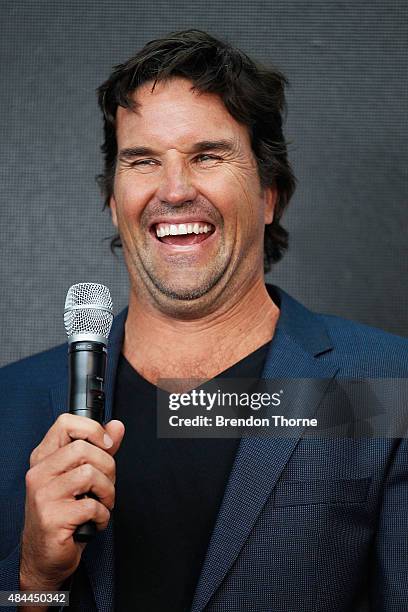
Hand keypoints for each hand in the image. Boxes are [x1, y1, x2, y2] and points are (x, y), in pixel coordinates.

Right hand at [20, 414, 124, 591]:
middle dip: (107, 467)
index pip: (66, 423)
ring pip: (89, 474)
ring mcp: (43, 495)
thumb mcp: (81, 477)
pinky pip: (91, 505)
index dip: (93, 428)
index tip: (107, 444)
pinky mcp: (52, 518)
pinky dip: (102, 515)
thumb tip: (116, 427)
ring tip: (102, 503)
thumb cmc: (63, 514)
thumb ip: (99, 450)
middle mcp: (39, 473)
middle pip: (83, 448)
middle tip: (106, 485)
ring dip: (107, 492)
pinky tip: (95, 521)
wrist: (45, 556)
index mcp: (44, 457)